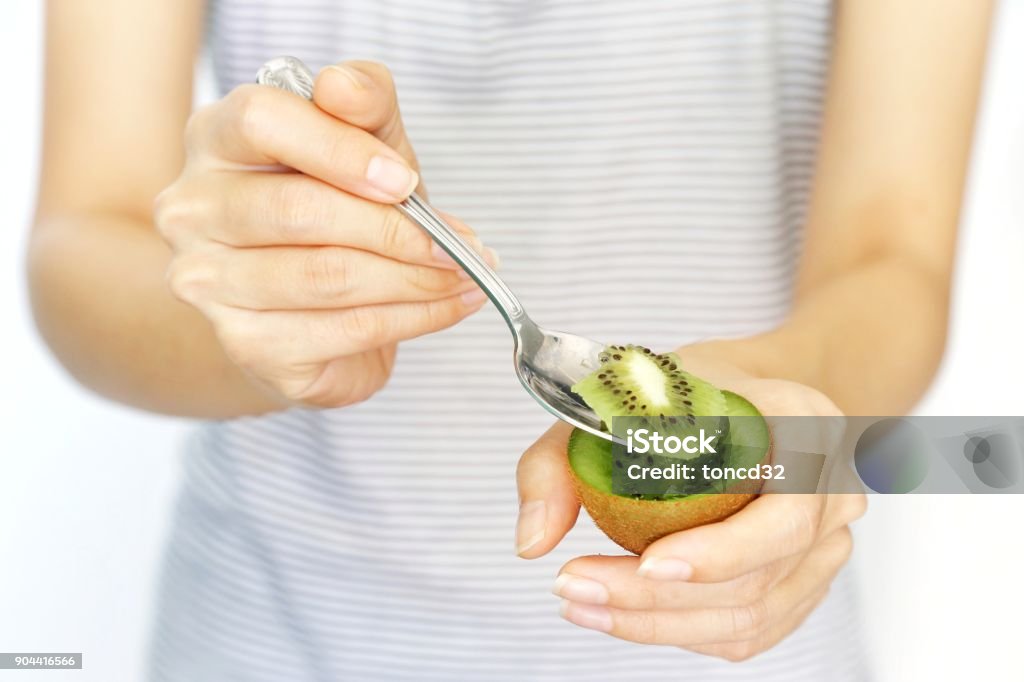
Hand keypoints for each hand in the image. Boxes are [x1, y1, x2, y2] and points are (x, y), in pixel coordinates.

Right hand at [154, 61, 496, 407]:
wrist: (312, 310)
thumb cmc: (338, 212)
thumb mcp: (365, 145)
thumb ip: (365, 105)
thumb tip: (344, 87)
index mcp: (215, 138)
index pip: (261, 121)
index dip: (341, 149)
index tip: (404, 181)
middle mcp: (193, 209)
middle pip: (299, 210)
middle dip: (396, 230)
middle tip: (458, 244)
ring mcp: (210, 282)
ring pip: (328, 277)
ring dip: (415, 279)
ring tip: (462, 274)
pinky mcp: (248, 344)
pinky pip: (345, 330)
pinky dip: (412, 318)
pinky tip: (444, 305)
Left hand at [515, 367, 866, 661]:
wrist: (749, 394)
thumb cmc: (688, 391)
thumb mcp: (617, 397)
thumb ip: (561, 459)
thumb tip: (532, 542)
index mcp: (809, 430)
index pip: (784, 512)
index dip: (720, 551)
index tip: (644, 563)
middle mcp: (834, 494)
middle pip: (758, 576)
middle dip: (658, 598)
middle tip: (576, 587)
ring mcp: (827, 546)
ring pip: (751, 617)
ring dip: (658, 624)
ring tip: (582, 604)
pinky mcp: (804, 582)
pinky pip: (750, 632)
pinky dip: (682, 632)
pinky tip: (622, 615)